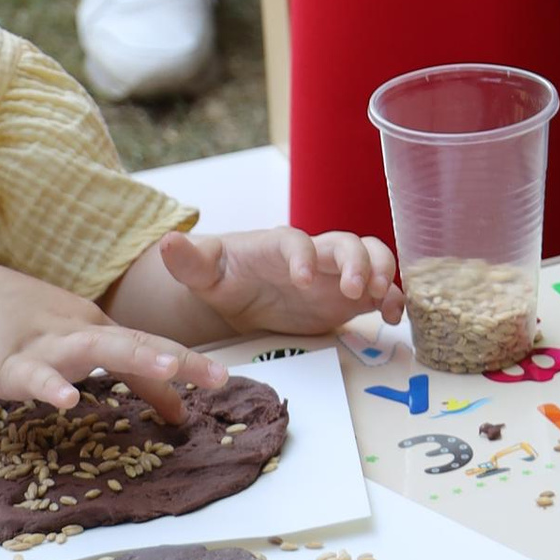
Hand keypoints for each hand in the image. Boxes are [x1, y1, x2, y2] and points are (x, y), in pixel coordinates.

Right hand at [0, 253, 231, 416]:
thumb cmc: (5, 318)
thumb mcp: (60, 336)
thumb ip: (95, 360)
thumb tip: (135, 386)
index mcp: (90, 324)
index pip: (143, 347)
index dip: (179, 369)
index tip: (216, 387)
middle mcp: (75, 328)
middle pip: (135, 342)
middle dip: (179, 360)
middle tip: (219, 377)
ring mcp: (43, 343)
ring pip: (95, 349)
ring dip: (133, 357)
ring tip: (167, 367)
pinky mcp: (6, 360)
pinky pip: (32, 375)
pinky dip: (50, 387)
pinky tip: (68, 401)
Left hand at [157, 223, 401, 337]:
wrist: (245, 294)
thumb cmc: (226, 278)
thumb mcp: (204, 273)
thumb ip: (189, 260)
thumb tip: (166, 242)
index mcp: (277, 245)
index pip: (296, 240)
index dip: (304, 254)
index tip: (305, 278)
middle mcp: (315, 253)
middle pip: (346, 242)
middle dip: (358, 261)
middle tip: (358, 290)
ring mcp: (336, 273)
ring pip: (372, 256)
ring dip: (382, 272)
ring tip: (383, 298)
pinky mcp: (349, 297)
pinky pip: (381, 290)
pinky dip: (393, 299)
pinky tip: (394, 319)